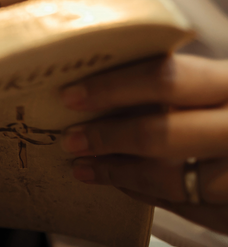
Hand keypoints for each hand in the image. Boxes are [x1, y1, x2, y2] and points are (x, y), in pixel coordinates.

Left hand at [60, 55, 227, 233]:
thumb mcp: (223, 88)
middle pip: (163, 133)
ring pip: (171, 178)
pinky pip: (188, 208)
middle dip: (108, 137)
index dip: (113, 87)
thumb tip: (101, 75)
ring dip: (120, 173)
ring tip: (86, 166)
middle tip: (71, 139)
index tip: (71, 94)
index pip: (168, 77)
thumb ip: (183, 82)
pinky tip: (124, 184)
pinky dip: (148, 196)